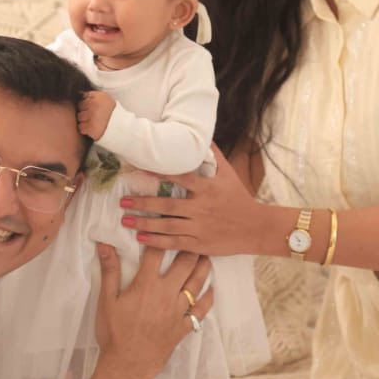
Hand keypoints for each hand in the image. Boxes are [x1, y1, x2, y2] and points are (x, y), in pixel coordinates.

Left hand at [77, 90, 115, 138]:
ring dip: (84, 120)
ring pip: (79, 117)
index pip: (84, 96)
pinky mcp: (90, 127)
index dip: (87, 102)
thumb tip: (81, 94)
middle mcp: (95, 104)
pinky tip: (92, 129)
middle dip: (85, 111)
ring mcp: (92, 116)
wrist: (122, 130)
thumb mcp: (108, 100)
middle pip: (80, 106)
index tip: (93, 107)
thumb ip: (95, 96)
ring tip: (94, 122)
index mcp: (100, 96)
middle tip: (94, 116)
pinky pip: (80, 127)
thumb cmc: (114, 115)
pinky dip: (85, 129)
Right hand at [92, 242, 212, 378]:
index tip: (164, 221)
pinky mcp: (184, 326)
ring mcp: (178, 310)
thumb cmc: (114, 333)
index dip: (160, 234)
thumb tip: (104, 245)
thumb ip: (109, 270)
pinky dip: (208, 298)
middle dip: (190, 246)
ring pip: (197, 283)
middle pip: (184, 263)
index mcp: (146, 284)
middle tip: (196, 234)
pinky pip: (201, 310)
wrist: (127, 365)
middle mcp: (166, 293)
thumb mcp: (106, 300)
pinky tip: (212, 289)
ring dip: (203, 267)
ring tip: (206, 255)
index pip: (156, 252)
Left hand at [120, 144, 262, 255]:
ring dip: (144, 223)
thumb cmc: (239, 196)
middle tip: (122, 201)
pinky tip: (140, 237)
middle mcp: (201, 208)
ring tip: (125, 220)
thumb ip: (213, 155)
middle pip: (168, 205)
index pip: (181, 178)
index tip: (139, 169)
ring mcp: (199, 227)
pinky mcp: (199, 244)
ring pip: (167, 226)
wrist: (256, 227)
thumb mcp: (228, 174)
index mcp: (207, 188)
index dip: (159, 172)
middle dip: (143, 203)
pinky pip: (174, 242)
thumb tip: (201, 134)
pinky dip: (156, 241)